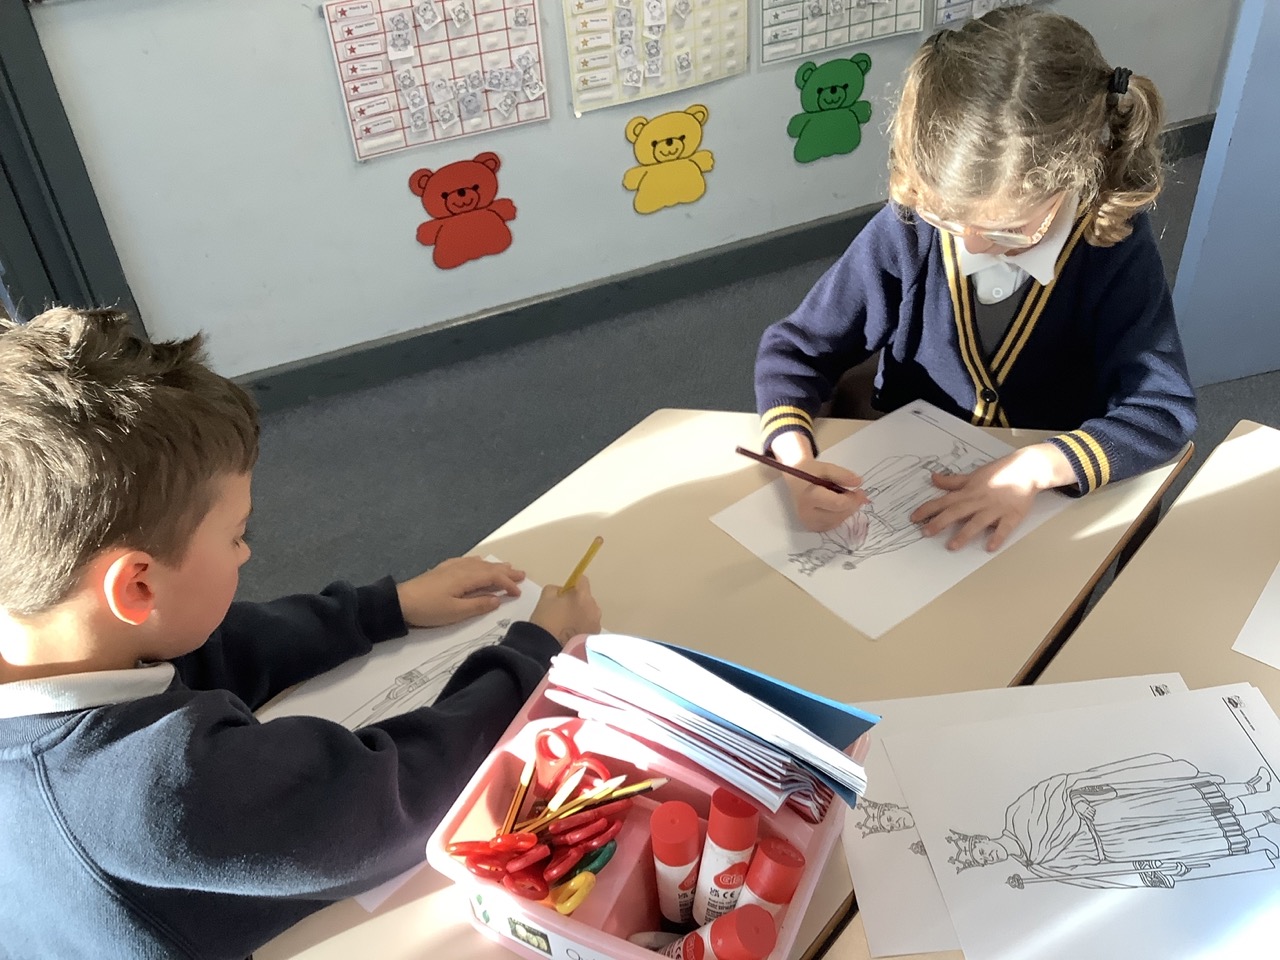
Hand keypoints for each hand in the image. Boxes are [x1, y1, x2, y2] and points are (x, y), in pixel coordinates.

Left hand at [395, 557, 524, 627]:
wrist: (400, 602)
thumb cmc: (429, 609)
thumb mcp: (456, 612)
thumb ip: (478, 604)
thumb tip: (497, 599)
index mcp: (467, 578)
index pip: (493, 578)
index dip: (508, 584)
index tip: (518, 592)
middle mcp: (461, 568)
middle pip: (488, 568)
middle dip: (506, 571)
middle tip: (521, 574)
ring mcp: (451, 567)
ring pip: (478, 563)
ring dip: (494, 566)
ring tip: (506, 567)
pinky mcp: (442, 569)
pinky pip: (466, 561)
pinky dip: (478, 562)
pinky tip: (478, 562)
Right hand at [529, 578, 601, 646]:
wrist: (548, 648)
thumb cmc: (547, 620)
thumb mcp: (546, 597)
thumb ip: (556, 589)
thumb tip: (563, 592)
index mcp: (582, 596)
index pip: (583, 580)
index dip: (574, 584)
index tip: (566, 592)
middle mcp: (594, 608)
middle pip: (586, 598)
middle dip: (576, 602)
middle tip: (562, 611)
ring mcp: (596, 623)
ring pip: (589, 613)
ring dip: (581, 615)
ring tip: (566, 625)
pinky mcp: (594, 636)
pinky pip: (589, 626)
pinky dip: (582, 627)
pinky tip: (570, 634)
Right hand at [783, 459, 868, 532]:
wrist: (795, 482)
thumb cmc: (809, 473)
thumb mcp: (825, 468)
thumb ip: (842, 474)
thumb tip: (858, 482)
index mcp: (809, 497)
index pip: (838, 504)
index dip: (853, 498)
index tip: (860, 491)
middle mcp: (807, 514)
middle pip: (840, 515)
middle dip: (852, 505)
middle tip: (857, 494)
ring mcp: (809, 524)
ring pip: (838, 521)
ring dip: (847, 511)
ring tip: (844, 498)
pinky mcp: (812, 528)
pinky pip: (833, 525)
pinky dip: (840, 516)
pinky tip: (837, 506)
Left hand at [909, 443, 1071, 551]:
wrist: (1027, 469)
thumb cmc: (1000, 472)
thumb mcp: (974, 474)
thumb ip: (953, 481)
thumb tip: (933, 478)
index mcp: (969, 491)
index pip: (943, 501)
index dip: (928, 509)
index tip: (913, 518)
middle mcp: (979, 500)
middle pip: (956, 512)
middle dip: (939, 522)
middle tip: (925, 533)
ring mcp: (996, 508)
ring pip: (977, 522)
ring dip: (964, 534)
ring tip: (952, 546)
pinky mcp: (1012, 515)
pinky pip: (1004, 528)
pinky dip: (997, 537)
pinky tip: (989, 547)